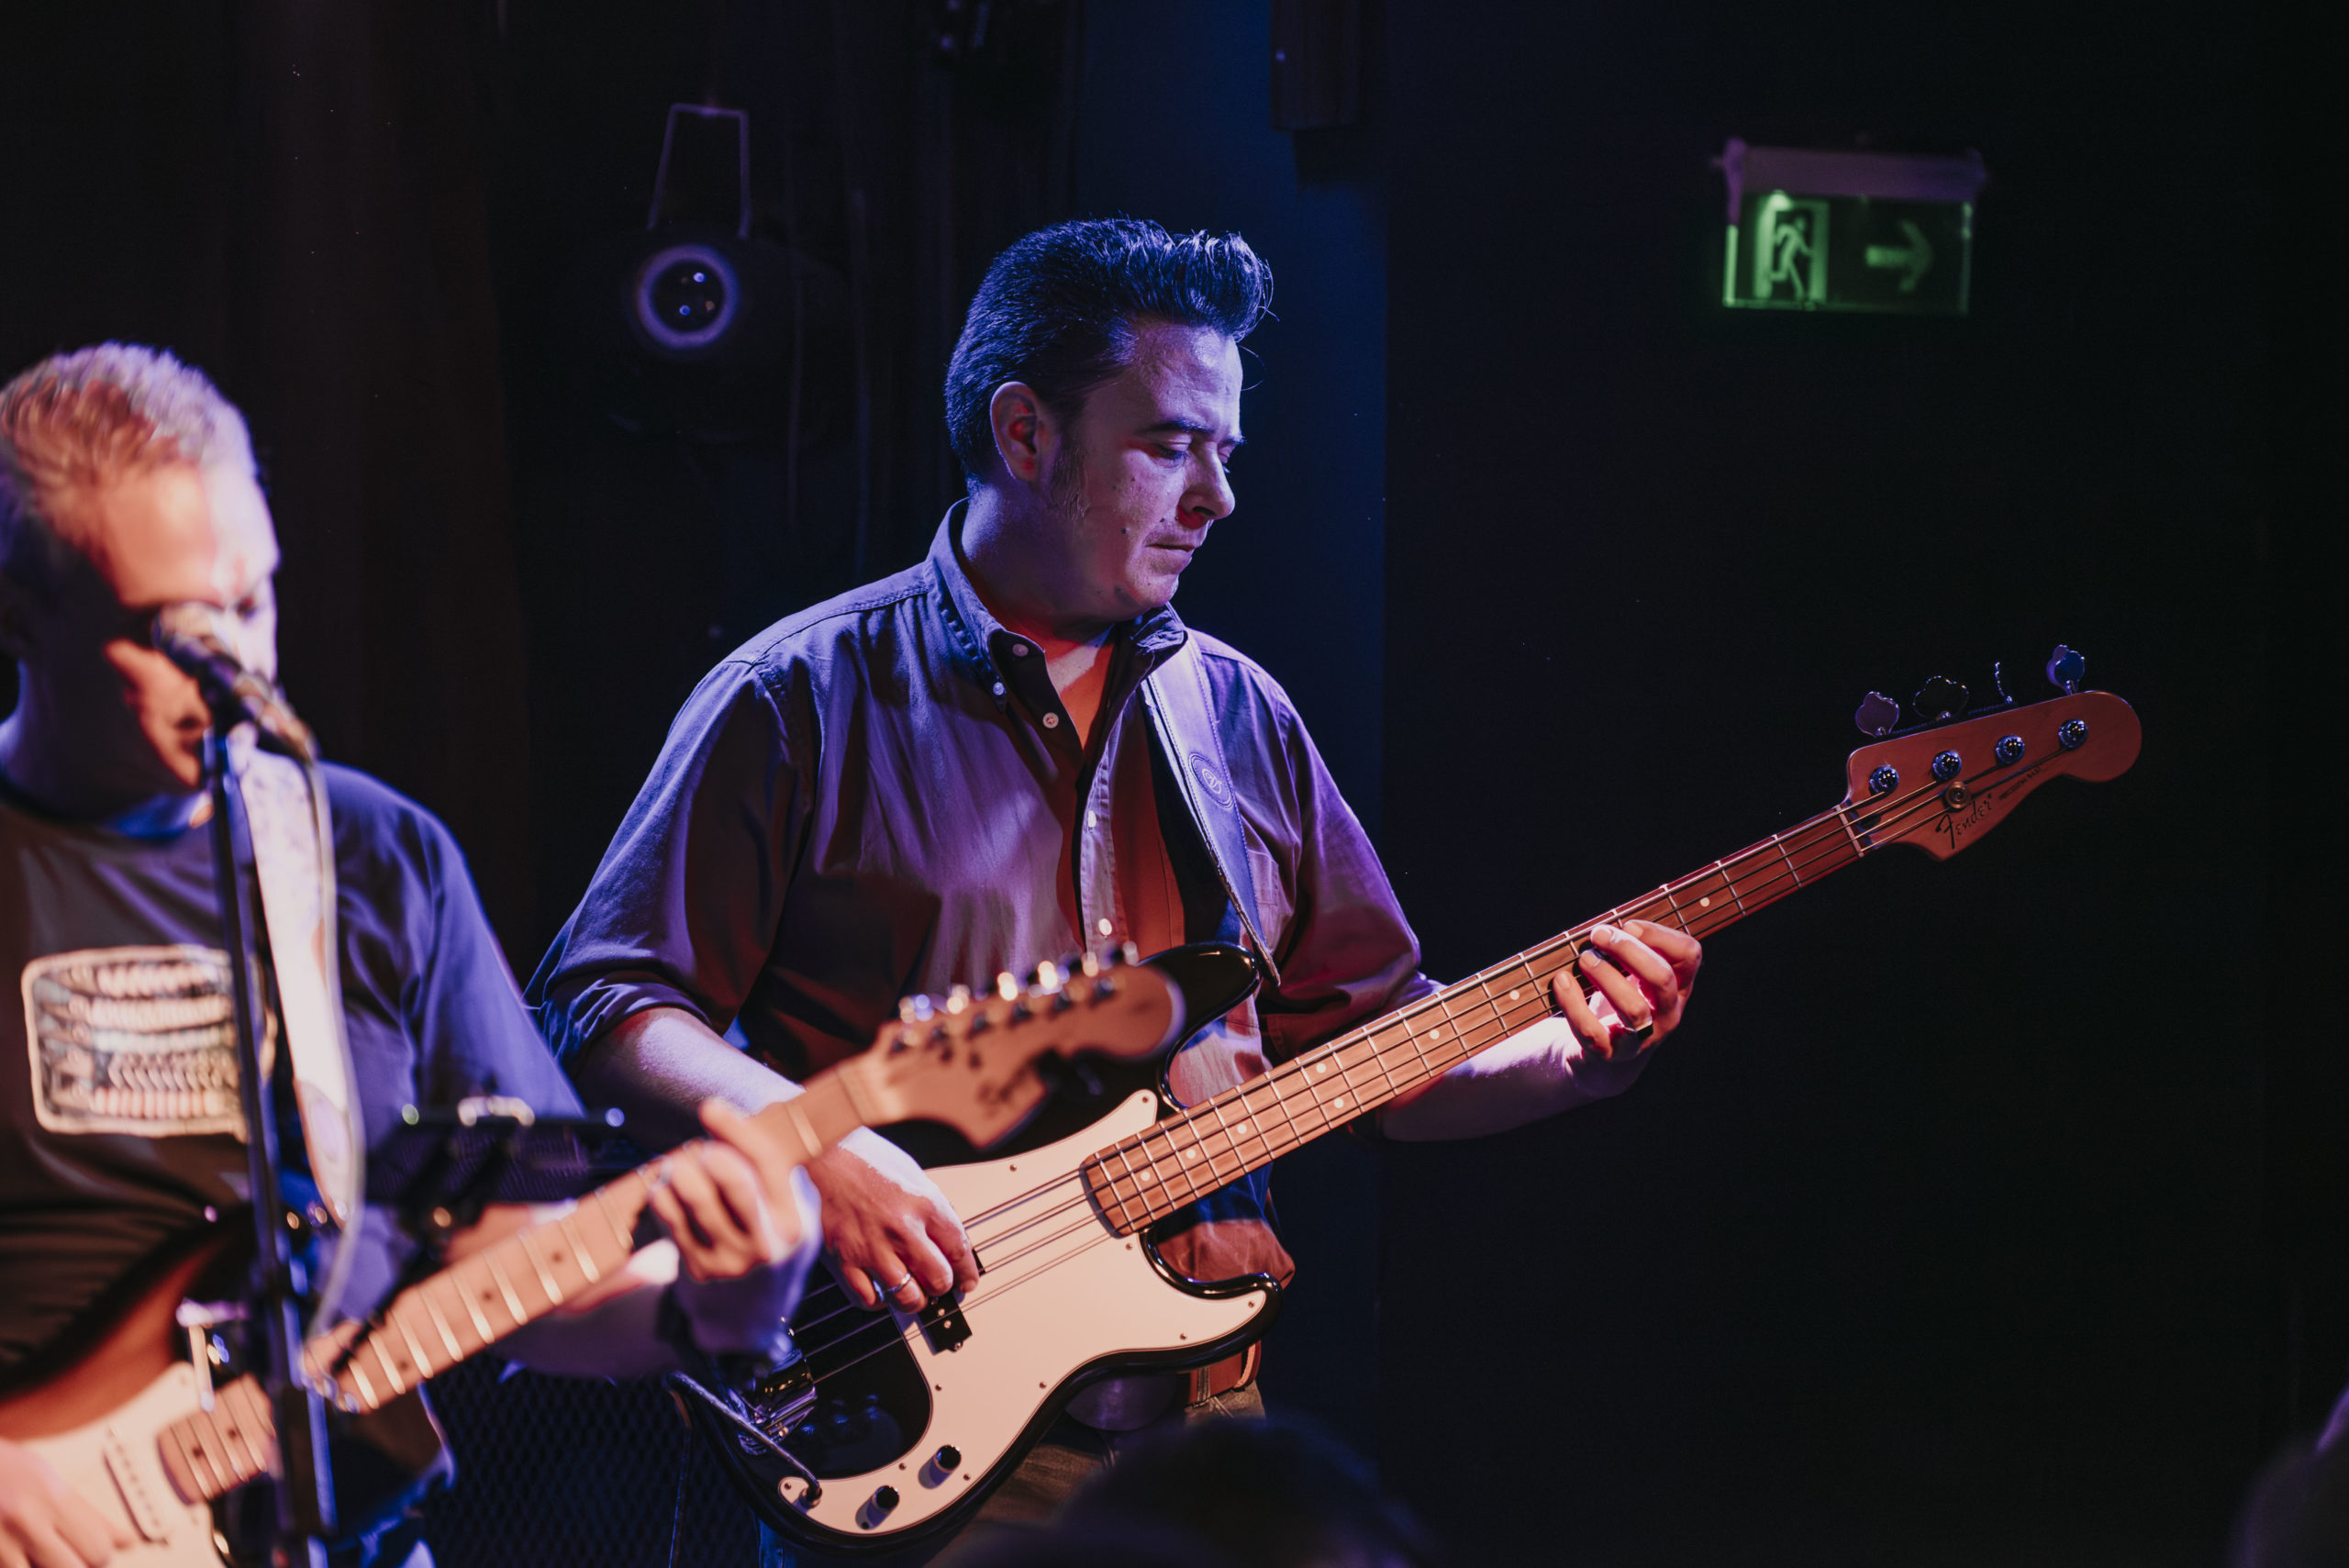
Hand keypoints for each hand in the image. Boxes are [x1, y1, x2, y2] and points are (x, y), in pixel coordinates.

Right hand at [1, 1436, 132, 1567]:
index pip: (98, 1546)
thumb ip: (87, 1513)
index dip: (99, 1556)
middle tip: (68, 1555)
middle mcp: (29, 1520)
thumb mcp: (49, 1479)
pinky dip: (23, 1566)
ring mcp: (3, 1542)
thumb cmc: (4, 1469)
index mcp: (53, 1497)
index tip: (94, 1553)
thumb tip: (127, 1540)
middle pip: (76, 1567)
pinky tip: (19, 1555)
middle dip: (78, 1566)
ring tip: (41, 1553)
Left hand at [647, 1099, 820, 1357]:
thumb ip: (781, 1179)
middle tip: (700, 1152)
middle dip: (709, 1154)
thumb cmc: (770, 1253)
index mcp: (796, 1222)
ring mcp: (730, 1260)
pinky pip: (671, 1220)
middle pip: (733, 1179)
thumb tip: (745, 1124)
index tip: (710, 1107)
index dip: (737, 1128)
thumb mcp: (795, 1221)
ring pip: (695, 1197)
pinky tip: (665, 1190)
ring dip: (680, 1172)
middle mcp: (766, 1242)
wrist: (748, 1323)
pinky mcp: (698, 1271)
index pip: (768, 1162)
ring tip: (678, 1169)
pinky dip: (663, 1196)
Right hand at [807, 1127, 979, 1310]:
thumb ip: (929, 1207)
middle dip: (941, 1287)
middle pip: (938, 1279)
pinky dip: (877, 1302)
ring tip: (910, 1292)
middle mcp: (902, 1229)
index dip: (967, 1272)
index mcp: (924, 1204)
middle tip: (937, 1285)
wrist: (818, 1153)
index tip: (966, 1282)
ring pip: (907, 1298)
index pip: (959, 1249)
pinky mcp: (844, 1261)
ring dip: (913, 1300)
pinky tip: (879, 1290)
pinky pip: (869, 1300)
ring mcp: (872, 1248)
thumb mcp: (910, 1173)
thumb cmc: (862, 1158)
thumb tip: (944, 1237)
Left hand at [1558, 919, 1701, 1059]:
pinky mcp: (1608, 1055)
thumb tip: (1611, 930)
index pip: (1689, 955)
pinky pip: (1593, 1033)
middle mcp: (1666, 1014)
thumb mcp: (1635, 976)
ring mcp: (1640, 1039)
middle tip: (1599, 935)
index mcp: (1677, 989)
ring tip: (1585, 959)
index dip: (1659, 933)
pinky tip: (1562, 982)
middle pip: (1662, 979)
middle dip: (1629, 950)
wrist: (1602, 1062)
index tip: (1628, 926)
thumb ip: (1632, 950)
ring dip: (1606, 977)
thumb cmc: (1618, 1005)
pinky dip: (1573, 1004)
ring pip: (1633, 1010)